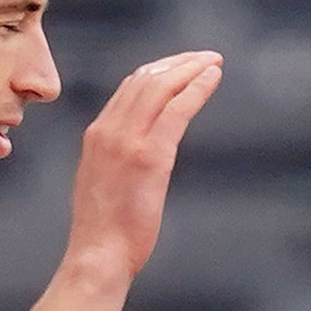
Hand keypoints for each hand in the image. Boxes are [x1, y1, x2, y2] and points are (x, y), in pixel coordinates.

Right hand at [61, 50, 224, 285]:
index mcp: (97, 135)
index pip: (129, 87)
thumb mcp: (102, 181)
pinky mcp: (151, 156)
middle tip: (205, 57)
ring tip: (213, 63)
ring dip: (191, 69)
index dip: (159, 70)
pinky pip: (177, 109)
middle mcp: (109, 130)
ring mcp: (128, 141)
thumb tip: (140, 149)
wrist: (98, 254)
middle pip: (146, 78)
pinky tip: (212, 80)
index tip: (181, 66)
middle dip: (179, 62)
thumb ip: (117, 157)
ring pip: (162, 86)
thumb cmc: (105, 230)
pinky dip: (197, 89)